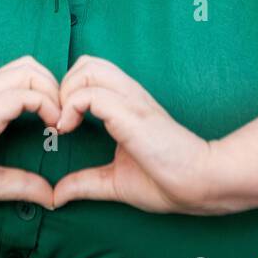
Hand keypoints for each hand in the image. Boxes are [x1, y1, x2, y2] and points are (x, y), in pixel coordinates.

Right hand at [0, 55, 60, 208]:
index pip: (27, 78)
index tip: (61, 128)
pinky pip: (21, 94)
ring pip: (29, 70)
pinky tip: (50, 129)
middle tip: (62, 120)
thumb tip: (50, 196)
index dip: (52, 95)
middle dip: (57, 87)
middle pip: (32, 64)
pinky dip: (45, 105)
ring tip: (57, 123)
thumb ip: (19, 184)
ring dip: (53, 92)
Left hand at [52, 55, 222, 213]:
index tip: (62, 126)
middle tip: (62, 119)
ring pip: (87, 68)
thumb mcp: (114, 181)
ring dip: (66, 93)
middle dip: (64, 86)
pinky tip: (68, 129)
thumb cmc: (166, 181)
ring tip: (65, 123)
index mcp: (126, 105)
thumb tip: (58, 195)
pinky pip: (90, 94)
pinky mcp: (129, 113)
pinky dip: (70, 107)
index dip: (68, 92)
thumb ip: (85, 183)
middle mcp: (128, 95)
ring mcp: (130, 101)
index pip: (91, 73)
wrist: (198, 184)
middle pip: (86, 62)